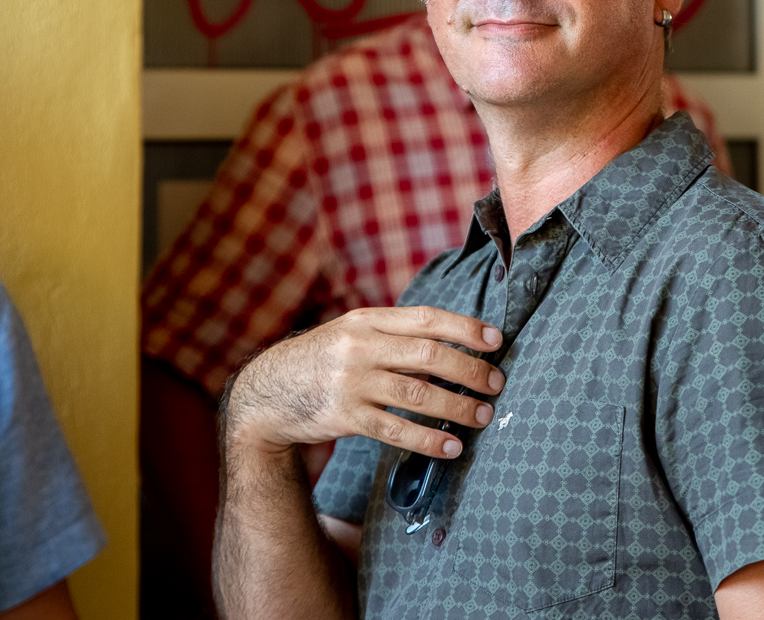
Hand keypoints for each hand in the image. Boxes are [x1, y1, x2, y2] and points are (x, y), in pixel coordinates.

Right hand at [224, 306, 505, 460]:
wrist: (267, 392)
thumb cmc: (323, 360)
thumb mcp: (352, 334)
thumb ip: (395, 337)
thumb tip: (454, 350)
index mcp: (367, 320)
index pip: (426, 317)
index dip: (465, 328)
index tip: (496, 340)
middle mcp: (360, 347)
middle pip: (428, 355)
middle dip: (470, 370)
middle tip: (497, 384)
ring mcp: (351, 382)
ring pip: (417, 394)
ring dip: (456, 406)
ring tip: (483, 415)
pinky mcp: (343, 417)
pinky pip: (395, 430)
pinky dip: (427, 439)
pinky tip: (450, 446)